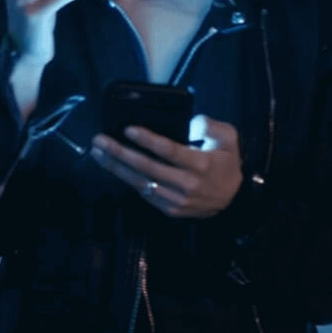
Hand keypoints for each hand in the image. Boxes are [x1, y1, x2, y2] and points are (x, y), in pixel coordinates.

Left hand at [89, 116, 243, 220]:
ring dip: (116, 168)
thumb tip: (189, 122)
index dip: (147, 140)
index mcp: (200, 164)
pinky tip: (114, 167)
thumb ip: (210, 126)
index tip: (128, 129)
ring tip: (97, 153)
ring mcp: (176, 200)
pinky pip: (145, 194)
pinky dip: (128, 180)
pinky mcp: (170, 210)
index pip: (168, 151)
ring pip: (141, 183)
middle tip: (100, 140)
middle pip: (147, 167)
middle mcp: (186, 184)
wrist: (234, 201)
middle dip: (120, 153)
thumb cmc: (227, 165)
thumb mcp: (229, 139)